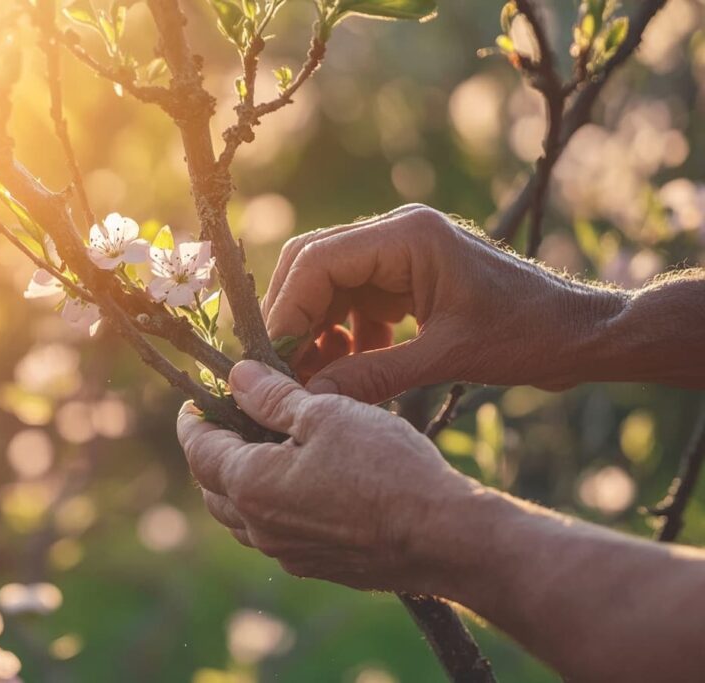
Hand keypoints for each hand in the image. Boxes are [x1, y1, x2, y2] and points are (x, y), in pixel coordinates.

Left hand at [177, 360, 474, 592]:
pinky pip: (276, 534)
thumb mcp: (327, 413)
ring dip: (240, 480)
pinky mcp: (318, 567)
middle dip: (214, 450)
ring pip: (242, 515)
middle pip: (213, 486)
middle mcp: (259, 528)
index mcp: (251, 486)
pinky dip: (271, 505)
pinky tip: (302, 481)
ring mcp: (288, 554)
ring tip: (264, 446)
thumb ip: (273, 396)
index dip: (194, 418)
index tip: (198, 398)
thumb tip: (237, 377)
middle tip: (232, 417)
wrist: (444, 537)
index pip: (199, 449)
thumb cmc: (387, 468)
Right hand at [263, 204, 626, 401]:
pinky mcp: (405, 279)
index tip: (271, 359)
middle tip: (279, 368)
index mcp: (407, 237)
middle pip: (313, 265)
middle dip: (291, 316)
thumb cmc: (528, 335)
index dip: (285, 309)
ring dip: (314, 329)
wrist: (580, 333)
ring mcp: (399, 255)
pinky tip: (345, 370)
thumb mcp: (447, 358)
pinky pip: (353, 301)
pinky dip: (342, 335)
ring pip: (328, 285)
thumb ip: (374, 374)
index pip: (317, 260)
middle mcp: (396, 235)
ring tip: (309, 378)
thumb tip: (309, 396)